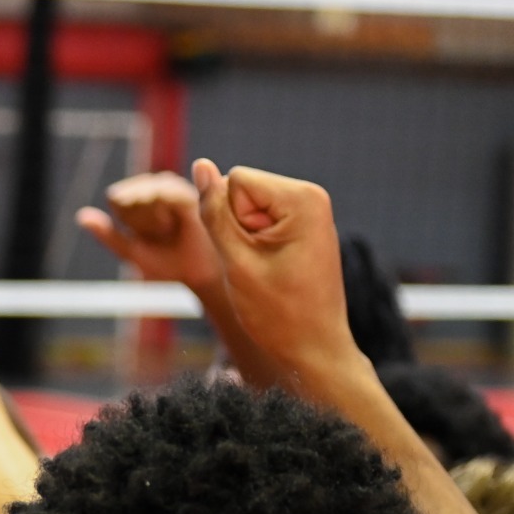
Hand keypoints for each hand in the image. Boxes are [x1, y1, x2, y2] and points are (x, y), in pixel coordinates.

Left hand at [76, 171, 221, 291]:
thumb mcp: (132, 252)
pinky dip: (171, 204)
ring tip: (168, 229)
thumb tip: (81, 216)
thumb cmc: (164, 265)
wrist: (198, 277)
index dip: (127, 216)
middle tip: (160, 233)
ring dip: (156, 210)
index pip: (118, 198)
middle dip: (143, 215)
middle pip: (135, 192)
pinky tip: (175, 220)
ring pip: (154, 188)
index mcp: (134, 205)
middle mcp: (153, 192)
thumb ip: (107, 234)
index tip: (142, 234)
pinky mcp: (195, 195)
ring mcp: (175, 191)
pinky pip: (176, 192)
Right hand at [192, 159, 355, 379]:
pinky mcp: (303, 226)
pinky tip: (271, 271)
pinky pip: (259, 222)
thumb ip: (214, 212)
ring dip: (244, 240)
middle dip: (236, 227)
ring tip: (265, 271)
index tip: (250, 255)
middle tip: (257, 267)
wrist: (314, 348)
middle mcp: (310, 196)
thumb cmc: (279, 313)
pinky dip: (255, 246)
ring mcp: (309, 211)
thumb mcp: (236, 261)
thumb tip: (199, 165)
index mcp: (301, 199)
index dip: (227, 219)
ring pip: (245, 208)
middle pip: (240, 191)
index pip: (234, 180)